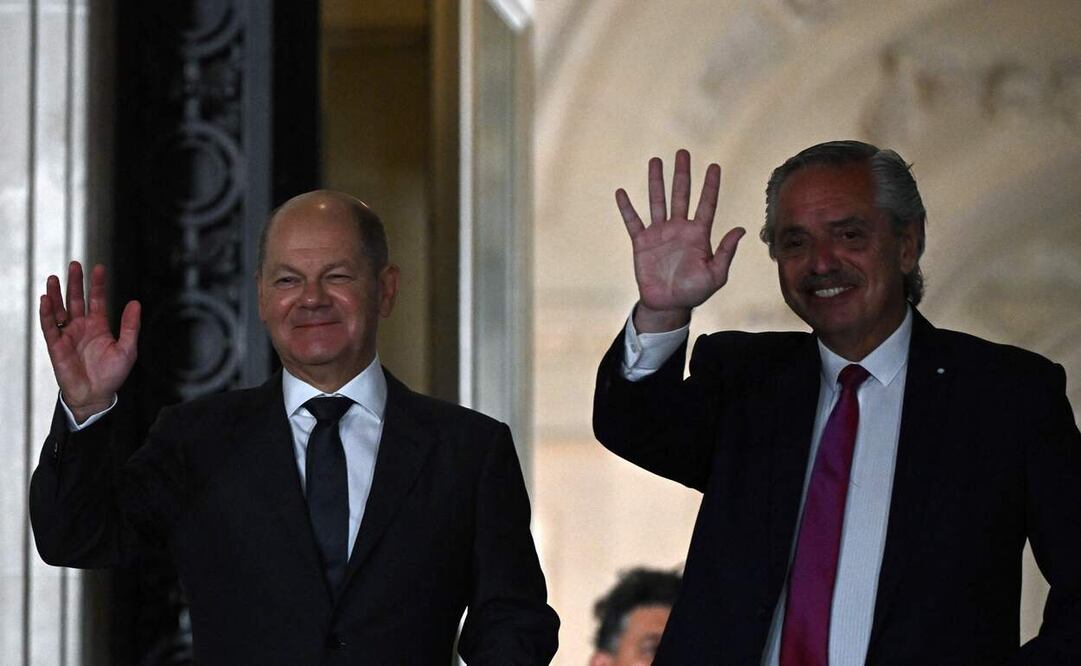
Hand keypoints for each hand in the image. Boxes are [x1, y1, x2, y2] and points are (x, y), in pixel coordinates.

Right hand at [39, 262, 139, 422]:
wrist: (96, 395)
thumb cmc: (112, 374)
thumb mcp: (127, 348)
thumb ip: (130, 326)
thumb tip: (135, 302)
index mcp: (99, 325)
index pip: (96, 300)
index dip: (97, 284)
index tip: (98, 268)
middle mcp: (82, 327)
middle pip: (75, 300)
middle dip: (75, 283)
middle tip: (74, 264)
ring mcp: (68, 335)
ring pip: (60, 309)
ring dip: (57, 294)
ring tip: (55, 278)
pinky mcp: (56, 345)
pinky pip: (50, 326)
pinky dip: (47, 313)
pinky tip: (46, 299)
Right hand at [616, 149, 744, 331]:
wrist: (668, 305)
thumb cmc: (694, 291)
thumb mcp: (716, 275)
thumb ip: (726, 252)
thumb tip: (741, 229)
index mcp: (698, 234)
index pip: (706, 204)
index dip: (710, 186)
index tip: (714, 166)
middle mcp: (679, 228)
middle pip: (681, 195)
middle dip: (682, 174)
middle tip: (682, 152)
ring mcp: (660, 233)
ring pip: (658, 201)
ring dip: (656, 182)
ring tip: (655, 161)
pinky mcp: (642, 242)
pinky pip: (633, 222)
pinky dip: (627, 208)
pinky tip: (621, 192)